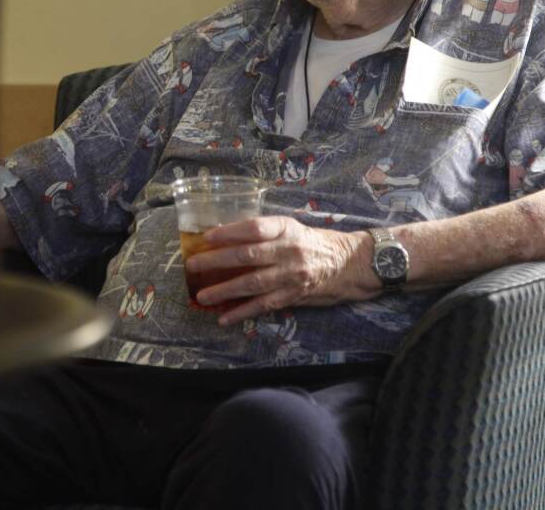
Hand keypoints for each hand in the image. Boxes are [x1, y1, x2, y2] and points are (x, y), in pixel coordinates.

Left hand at [185, 215, 372, 324]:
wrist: (350, 263)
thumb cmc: (313, 243)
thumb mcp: (292, 228)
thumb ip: (265, 233)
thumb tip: (224, 237)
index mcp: (286, 228)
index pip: (254, 227)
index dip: (229, 232)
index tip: (207, 237)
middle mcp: (289, 250)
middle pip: (248, 255)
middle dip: (217, 261)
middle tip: (193, 265)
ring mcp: (292, 275)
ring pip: (253, 283)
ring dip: (224, 290)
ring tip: (202, 296)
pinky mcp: (294, 295)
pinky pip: (264, 305)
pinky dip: (242, 312)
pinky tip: (224, 318)